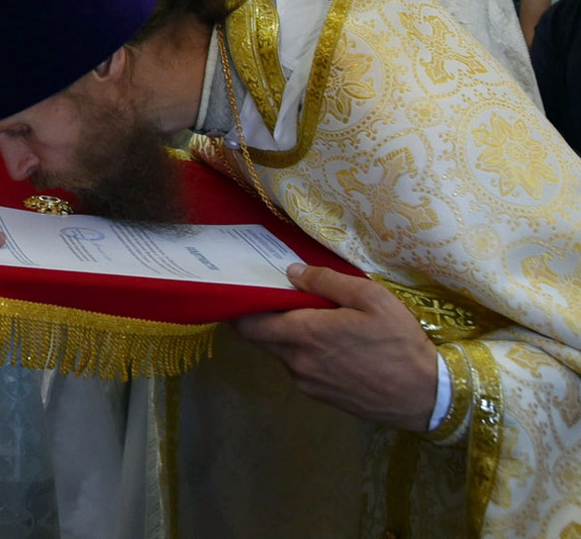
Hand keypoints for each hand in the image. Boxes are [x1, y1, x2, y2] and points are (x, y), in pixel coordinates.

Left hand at [234, 263, 437, 431]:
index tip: (246, 291)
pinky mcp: (321, 397)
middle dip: (263, 319)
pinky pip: (300, 369)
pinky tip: (330, 345)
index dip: (241, 309)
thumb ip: (326, 282)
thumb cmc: (400, 342)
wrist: (428, 397)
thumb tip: (291, 272)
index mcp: (305, 334)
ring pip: (282, 354)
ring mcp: (308, 383)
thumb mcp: (371, 298)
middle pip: (261, 339)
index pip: (249, 325)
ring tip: (312, 319)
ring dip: (287, 337)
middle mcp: (298, 362)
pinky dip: (304, 354)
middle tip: (279, 299)